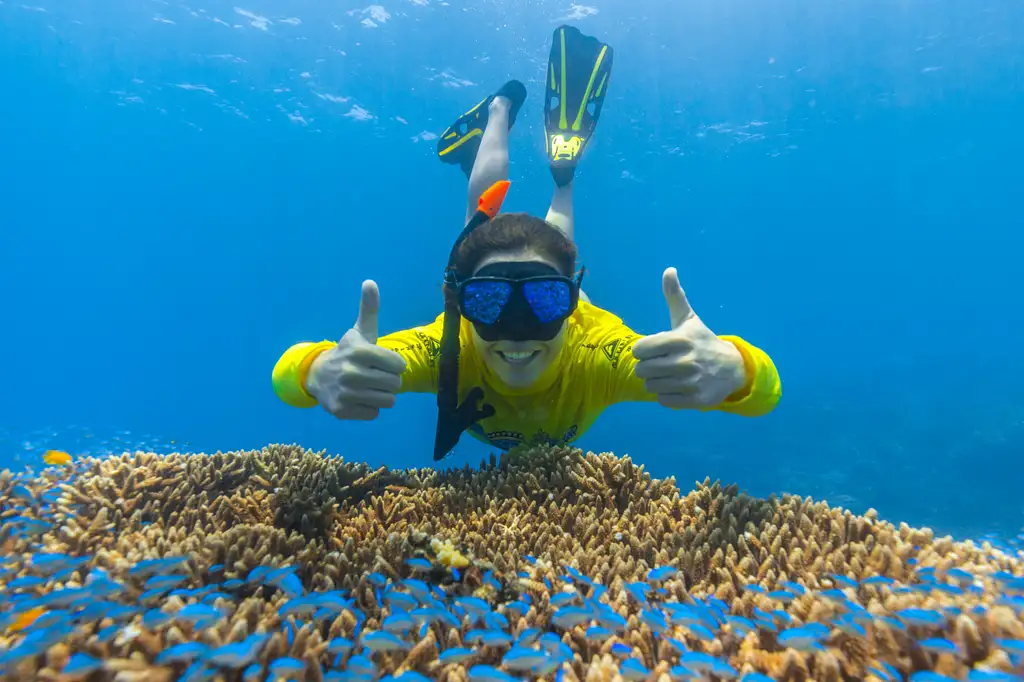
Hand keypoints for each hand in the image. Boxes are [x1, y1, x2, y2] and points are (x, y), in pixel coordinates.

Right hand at [306, 280, 407, 420]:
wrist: (317, 376)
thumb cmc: (348, 353)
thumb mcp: (359, 332)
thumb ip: (369, 309)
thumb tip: (370, 282)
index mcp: (359, 351)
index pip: (399, 365)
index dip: (394, 365)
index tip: (382, 362)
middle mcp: (350, 372)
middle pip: (395, 384)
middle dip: (389, 381)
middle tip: (375, 376)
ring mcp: (345, 393)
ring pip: (388, 401)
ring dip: (381, 395)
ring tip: (368, 387)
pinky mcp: (341, 410)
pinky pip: (374, 414)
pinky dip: (370, 408)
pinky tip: (358, 398)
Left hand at [631, 267, 747, 408]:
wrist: (732, 368)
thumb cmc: (702, 341)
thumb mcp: (689, 319)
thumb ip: (675, 297)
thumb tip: (669, 270)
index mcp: (680, 340)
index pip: (640, 349)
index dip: (642, 350)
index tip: (653, 349)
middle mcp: (686, 361)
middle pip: (642, 370)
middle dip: (647, 367)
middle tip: (659, 364)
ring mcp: (692, 382)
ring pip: (651, 387)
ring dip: (655, 382)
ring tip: (668, 375)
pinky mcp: (696, 400)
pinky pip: (664, 401)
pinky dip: (666, 396)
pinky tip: (677, 387)